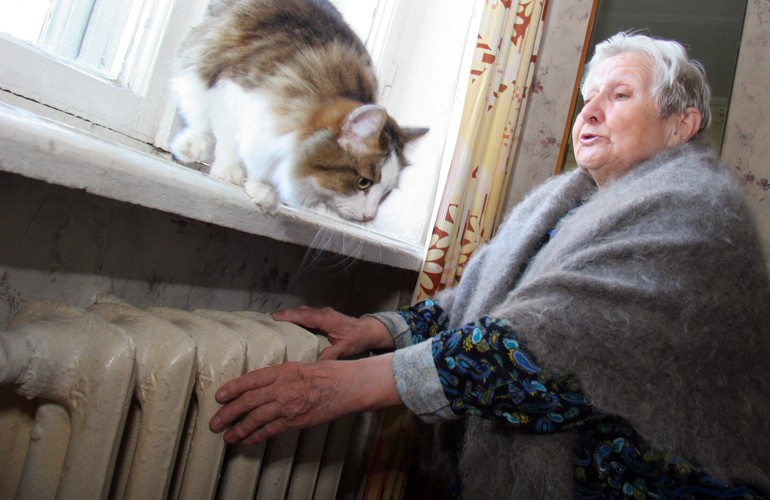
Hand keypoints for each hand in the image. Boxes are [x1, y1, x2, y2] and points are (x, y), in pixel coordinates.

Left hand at [209, 355, 399, 443]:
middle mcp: (284, 387)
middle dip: (229, 412)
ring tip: (228, 435)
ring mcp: (290, 405)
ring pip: (257, 418)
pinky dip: (256, 436)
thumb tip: (262, 385)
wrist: (348, 386)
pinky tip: (247, 440)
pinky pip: (272, 430)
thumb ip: (281, 375)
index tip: (219, 396)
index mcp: (283, 370)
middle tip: (215, 421)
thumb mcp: (301, 366)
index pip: (251, 380)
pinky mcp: (297, 420)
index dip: (233, 388)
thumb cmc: (328, 373)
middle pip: (249, 400)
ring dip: (239, 428)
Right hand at [271, 306, 393, 359]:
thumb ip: (330, 356)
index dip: (289, 316)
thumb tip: (315, 366)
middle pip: (300, 311)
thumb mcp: (344, 349)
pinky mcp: (323, 316)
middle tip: (268, 321)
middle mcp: (323, 313)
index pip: (304, 316)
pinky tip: (289, 324)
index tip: (274, 317)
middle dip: (284, 314)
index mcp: (326, 319)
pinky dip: (296, 317)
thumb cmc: (357, 339)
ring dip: (290, 315)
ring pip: (302, 311)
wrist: (368, 330)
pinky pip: (306, 314)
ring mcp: (323, 313)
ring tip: (275, 323)